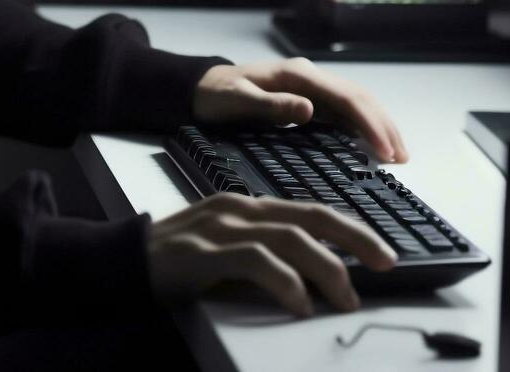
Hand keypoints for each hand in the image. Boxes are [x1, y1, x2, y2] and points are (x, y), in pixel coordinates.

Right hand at [148, 192, 396, 316]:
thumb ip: (266, 257)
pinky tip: (299, 303)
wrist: (124, 259)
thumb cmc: (179, 260)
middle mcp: (241, 208)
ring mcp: (223, 226)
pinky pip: (256, 260)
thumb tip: (314, 281)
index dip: (351, 229)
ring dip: (326, 268)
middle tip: (385, 264)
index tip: (381, 251)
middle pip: (310, 216)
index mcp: (249, 206)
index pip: (311, 210)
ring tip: (345, 298)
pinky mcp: (206, 250)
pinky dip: (285, 281)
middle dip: (355, 239)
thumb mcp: (229, 251)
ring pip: (290, 238)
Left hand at [191, 57, 407, 162]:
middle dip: (383, 126)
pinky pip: (343, 111)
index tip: (384, 152)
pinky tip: (372, 146)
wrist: (201, 87)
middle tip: (401, 159)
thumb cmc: (216, 96)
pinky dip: (362, 128)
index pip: (346, 98)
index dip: (369, 125)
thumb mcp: (237, 101)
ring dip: (378, 126)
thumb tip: (309, 110)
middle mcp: (310, 76)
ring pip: (356, 103)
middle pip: (359, 98)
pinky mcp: (308, 98)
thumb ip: (271, 106)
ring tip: (398, 154)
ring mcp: (310, 86)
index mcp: (297, 74)